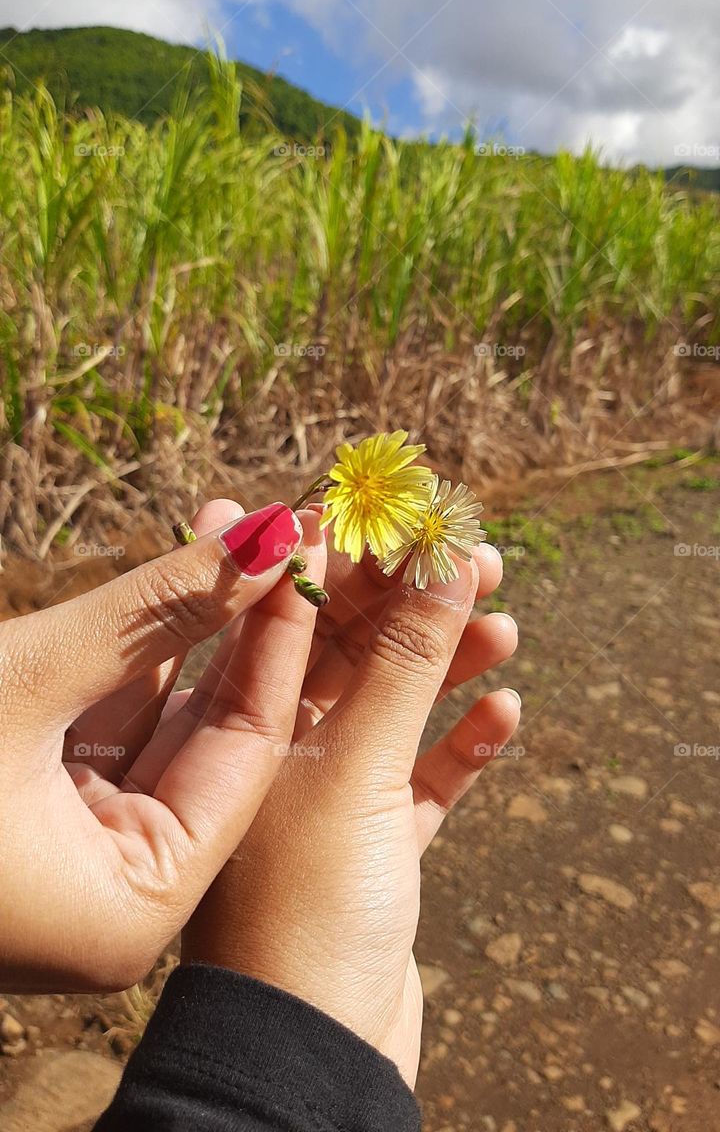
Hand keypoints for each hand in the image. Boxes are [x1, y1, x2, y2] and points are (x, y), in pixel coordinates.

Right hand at [0, 500, 326, 991]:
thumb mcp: (26, 681)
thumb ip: (153, 611)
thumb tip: (269, 539)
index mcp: (131, 910)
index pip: (242, 755)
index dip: (279, 641)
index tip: (312, 549)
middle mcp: (115, 899)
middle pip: (209, 739)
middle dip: (239, 628)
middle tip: (283, 530)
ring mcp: (74, 860)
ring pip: (157, 727)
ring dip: (188, 633)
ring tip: (235, 535)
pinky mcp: (35, 821)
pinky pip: (105, 731)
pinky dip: (132, 662)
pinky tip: (175, 584)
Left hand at [184, 540, 518, 1086]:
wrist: (312, 1059)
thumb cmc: (301, 911)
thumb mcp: (352, 768)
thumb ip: (396, 660)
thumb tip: (436, 554)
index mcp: (231, 725)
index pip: (287, 610)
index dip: (345, 554)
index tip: (405, 512)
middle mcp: (272, 754)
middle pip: (349, 652)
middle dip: (411, 604)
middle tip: (479, 558)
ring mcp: (325, 801)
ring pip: (392, 709)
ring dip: (447, 667)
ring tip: (508, 628)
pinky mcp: (374, 849)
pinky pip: (421, 778)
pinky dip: (460, 746)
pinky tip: (503, 716)